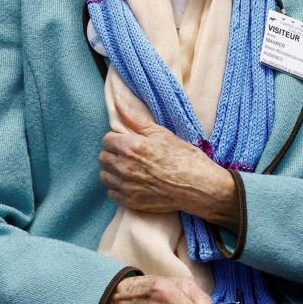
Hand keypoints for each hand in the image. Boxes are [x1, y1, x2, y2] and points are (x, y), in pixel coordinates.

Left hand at [98, 95, 238, 226]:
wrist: (200, 187)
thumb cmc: (183, 157)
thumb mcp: (161, 133)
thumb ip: (134, 118)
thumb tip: (117, 101)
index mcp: (131, 147)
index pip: (106, 140)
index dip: (117, 139)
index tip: (127, 142)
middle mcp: (125, 167)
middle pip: (103, 158)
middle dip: (113, 154)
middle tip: (128, 155)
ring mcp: (127, 187)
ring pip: (104, 176)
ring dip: (112, 171)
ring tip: (128, 168)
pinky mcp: (131, 202)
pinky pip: (111, 193)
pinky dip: (118, 187)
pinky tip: (131, 183)